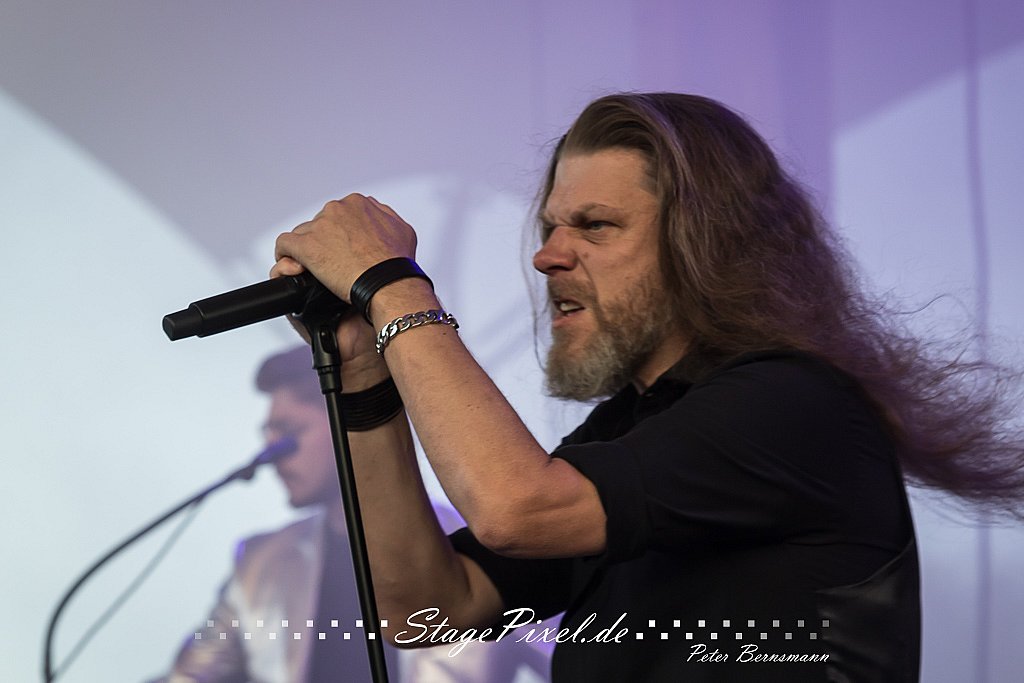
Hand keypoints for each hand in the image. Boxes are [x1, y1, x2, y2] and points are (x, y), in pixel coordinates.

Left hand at [272, 194, 416, 300]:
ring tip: (317, 268)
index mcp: (358, 204)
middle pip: (320, 223)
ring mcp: (320, 227)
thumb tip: (377, 216)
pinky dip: (285, 255)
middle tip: (333, 261)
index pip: (338, 214)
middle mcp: (337, 210)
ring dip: (308, 249)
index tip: (343, 248)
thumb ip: (385, 216)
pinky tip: (293, 266)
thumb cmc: (397, 262)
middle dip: (324, 241)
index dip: (338, 233)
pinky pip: (285, 244)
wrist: (388, 282)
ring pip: (303, 234)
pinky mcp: (306, 246)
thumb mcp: (402, 230)